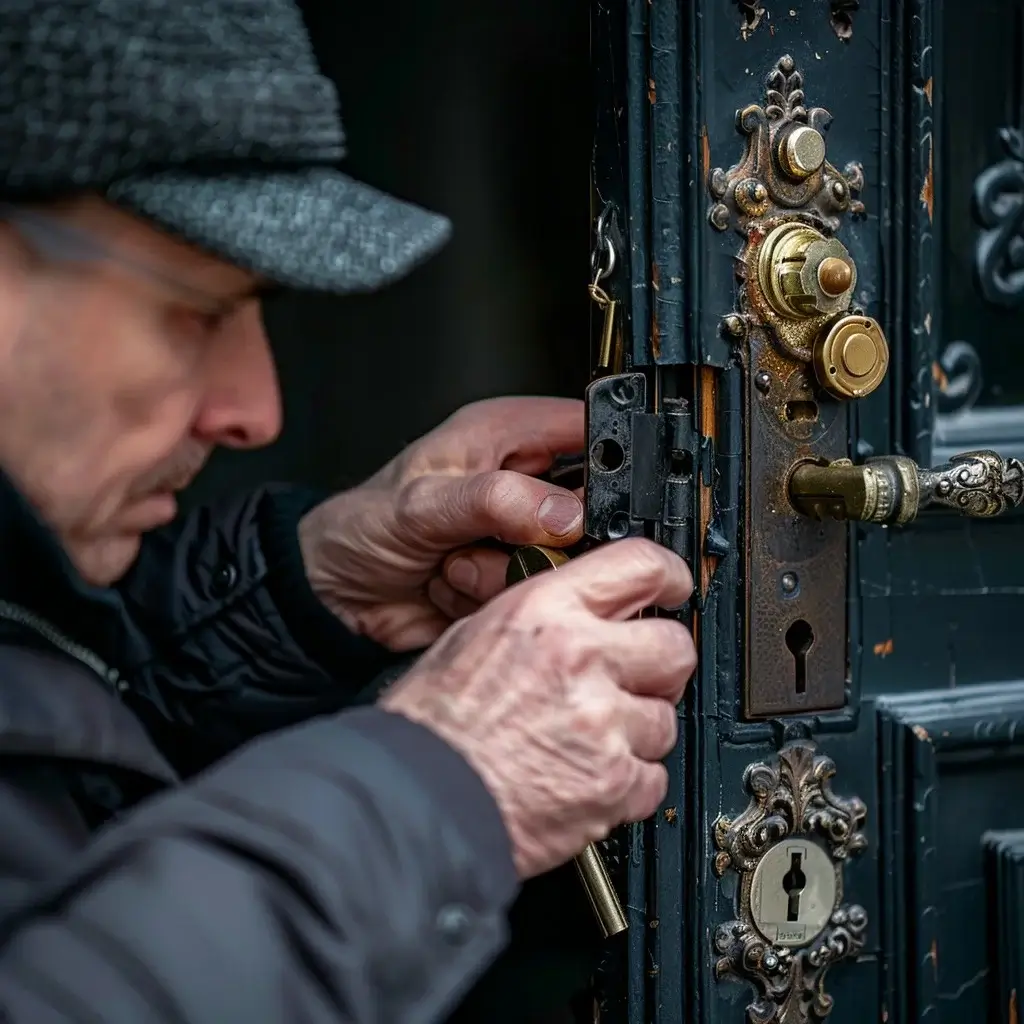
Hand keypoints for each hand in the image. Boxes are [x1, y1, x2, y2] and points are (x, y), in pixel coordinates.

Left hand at [299, 397, 585, 649]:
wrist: (335, 593)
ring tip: (454, 563)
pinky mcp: (512, 578)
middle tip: (496, 541)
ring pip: (564, 563)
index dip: (607, 461)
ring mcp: (519, 534)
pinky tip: (451, 584)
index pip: (588, 427)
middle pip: (591, 508)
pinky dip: (487, 599)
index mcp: (507, 434)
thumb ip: (496, 501)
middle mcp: (521, 481)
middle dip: (542, 539)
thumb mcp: (422, 503)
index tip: (583, 504)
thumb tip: (565, 514)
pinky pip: (534, 596)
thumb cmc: (362, 526)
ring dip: (501, 575)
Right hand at [380, 537, 696, 878]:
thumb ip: (541, 616)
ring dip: (637, 731)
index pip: (642, 565)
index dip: (669, 577)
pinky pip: (654, 776)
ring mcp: (603, 722)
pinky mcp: (614, 783)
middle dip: (659, 664)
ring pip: (666, 718)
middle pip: (674, 646)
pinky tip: (588, 778)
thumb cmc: (430, 726)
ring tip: (589, 741)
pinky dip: (628, 783)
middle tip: (633, 679)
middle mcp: (581, 657)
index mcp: (545, 611)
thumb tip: (581, 611)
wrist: (415, 800)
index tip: (673, 589)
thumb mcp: (474, 636)